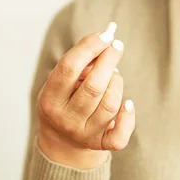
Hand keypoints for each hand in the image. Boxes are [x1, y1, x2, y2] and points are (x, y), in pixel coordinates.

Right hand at [36, 22, 135, 168]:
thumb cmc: (65, 101)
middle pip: (93, 86)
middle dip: (109, 61)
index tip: (105, 35)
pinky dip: (128, 116)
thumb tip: (105, 42)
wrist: (62, 141)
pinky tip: (128, 103)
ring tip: (114, 75)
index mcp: (50, 99)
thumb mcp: (62, 84)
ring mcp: (84, 135)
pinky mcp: (102, 145)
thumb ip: (79, 64)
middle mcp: (66, 120)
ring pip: (110, 104)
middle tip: (117, 46)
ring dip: (117, 83)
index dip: (89, 48)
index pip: (68, 68)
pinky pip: (119, 135)